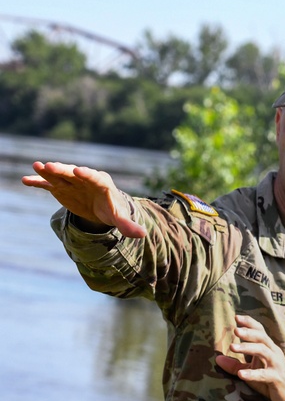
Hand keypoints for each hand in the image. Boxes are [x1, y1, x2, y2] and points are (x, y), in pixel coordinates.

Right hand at [21, 161, 146, 237]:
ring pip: (59, 175)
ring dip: (48, 171)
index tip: (79, 171)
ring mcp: (72, 182)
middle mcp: (85, 179)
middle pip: (73, 173)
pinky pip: (48, 184)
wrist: (100, 207)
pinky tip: (26, 180)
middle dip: (63, 170)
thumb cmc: (111, 210)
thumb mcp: (119, 218)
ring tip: (37, 166)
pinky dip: (38, 181)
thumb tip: (142, 234)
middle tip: (50, 166)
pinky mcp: (61, 187)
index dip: (87, 174)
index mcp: (102, 184)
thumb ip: (127, 225)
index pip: (94, 177)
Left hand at [216, 315, 284, 400]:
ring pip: (263, 351)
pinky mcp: (277, 378)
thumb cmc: (270, 381)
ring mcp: (276, 365)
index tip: (236, 317)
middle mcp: (274, 353)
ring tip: (233, 347)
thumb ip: (235, 365)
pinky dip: (253, 373)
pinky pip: (264, 375)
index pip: (260, 331)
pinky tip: (241, 374)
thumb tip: (217, 358)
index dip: (250, 323)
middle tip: (235, 330)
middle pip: (262, 338)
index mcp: (268, 349)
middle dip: (249, 332)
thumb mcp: (251, 371)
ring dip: (248, 348)